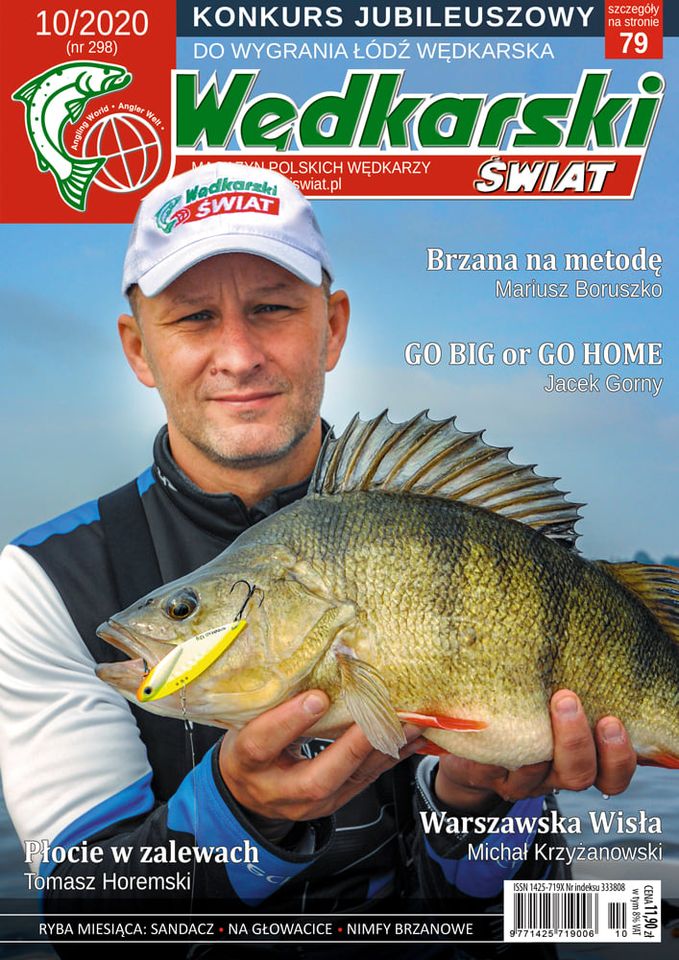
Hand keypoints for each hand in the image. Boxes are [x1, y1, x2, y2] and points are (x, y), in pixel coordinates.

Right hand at [218, 689, 423, 822]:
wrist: (248, 791)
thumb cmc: (248, 746)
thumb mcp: (245, 722)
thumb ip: (271, 702)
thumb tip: (308, 661)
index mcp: (247, 761)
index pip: (263, 744)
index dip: (290, 721)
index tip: (318, 696)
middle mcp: (277, 789)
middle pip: (316, 780)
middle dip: (351, 748)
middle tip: (377, 718)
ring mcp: (308, 803)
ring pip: (349, 782)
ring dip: (382, 750)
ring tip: (408, 723)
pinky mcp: (334, 802)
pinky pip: (365, 781)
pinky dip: (389, 756)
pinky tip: (409, 739)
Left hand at [434, 690, 636, 811]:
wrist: (474, 750)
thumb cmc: (525, 715)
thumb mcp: (551, 703)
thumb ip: (570, 688)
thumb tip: (592, 637)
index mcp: (580, 761)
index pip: (612, 775)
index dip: (618, 756)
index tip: (613, 721)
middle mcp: (554, 775)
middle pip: (579, 775)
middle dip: (576, 739)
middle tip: (568, 700)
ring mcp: (521, 780)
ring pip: (537, 775)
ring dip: (537, 744)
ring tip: (527, 711)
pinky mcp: (488, 777)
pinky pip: (493, 769)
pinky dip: (497, 749)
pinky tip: (493, 725)